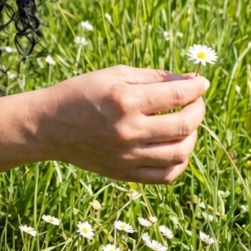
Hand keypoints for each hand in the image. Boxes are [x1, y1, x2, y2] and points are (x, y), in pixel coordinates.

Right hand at [39, 65, 207, 182]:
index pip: (177, 95)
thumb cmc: (82, 93)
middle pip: (183, 125)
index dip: (196, 87)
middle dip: (198, 110)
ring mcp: (126, 156)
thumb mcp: (115, 75)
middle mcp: (127, 130)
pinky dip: (179, 162)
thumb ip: (154, 77)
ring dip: (192, 137)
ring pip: (180, 153)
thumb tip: (191, 81)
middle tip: (196, 102)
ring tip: (186, 125)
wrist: (48, 126)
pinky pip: (165, 176)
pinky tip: (176, 148)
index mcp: (124, 101)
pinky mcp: (123, 174)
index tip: (201, 83)